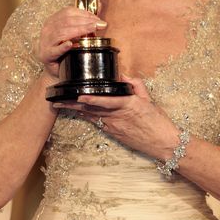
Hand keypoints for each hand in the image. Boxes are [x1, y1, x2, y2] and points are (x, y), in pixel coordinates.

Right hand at [35, 7, 106, 78]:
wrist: (55, 68)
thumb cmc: (65, 50)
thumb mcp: (72, 35)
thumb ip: (81, 26)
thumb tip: (99, 20)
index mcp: (53, 21)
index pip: (68, 12)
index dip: (84, 13)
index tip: (98, 19)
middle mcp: (48, 29)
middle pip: (67, 21)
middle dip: (86, 21)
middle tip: (100, 25)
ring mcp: (46, 42)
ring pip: (62, 33)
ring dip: (79, 30)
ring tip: (92, 30)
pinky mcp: (47, 55)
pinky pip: (55, 50)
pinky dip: (63, 47)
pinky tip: (70, 44)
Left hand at [53, 75, 178, 158]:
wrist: (163, 143)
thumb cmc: (158, 121)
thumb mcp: (149, 99)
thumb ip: (136, 85)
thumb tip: (123, 75)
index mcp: (127, 105)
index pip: (106, 101)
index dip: (91, 99)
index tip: (79, 95)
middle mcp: (117, 117)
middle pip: (92, 109)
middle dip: (73, 105)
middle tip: (57, 101)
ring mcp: (114, 127)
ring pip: (91, 116)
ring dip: (75, 111)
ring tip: (60, 106)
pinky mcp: (113, 134)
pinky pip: (96, 123)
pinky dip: (86, 117)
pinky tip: (77, 113)